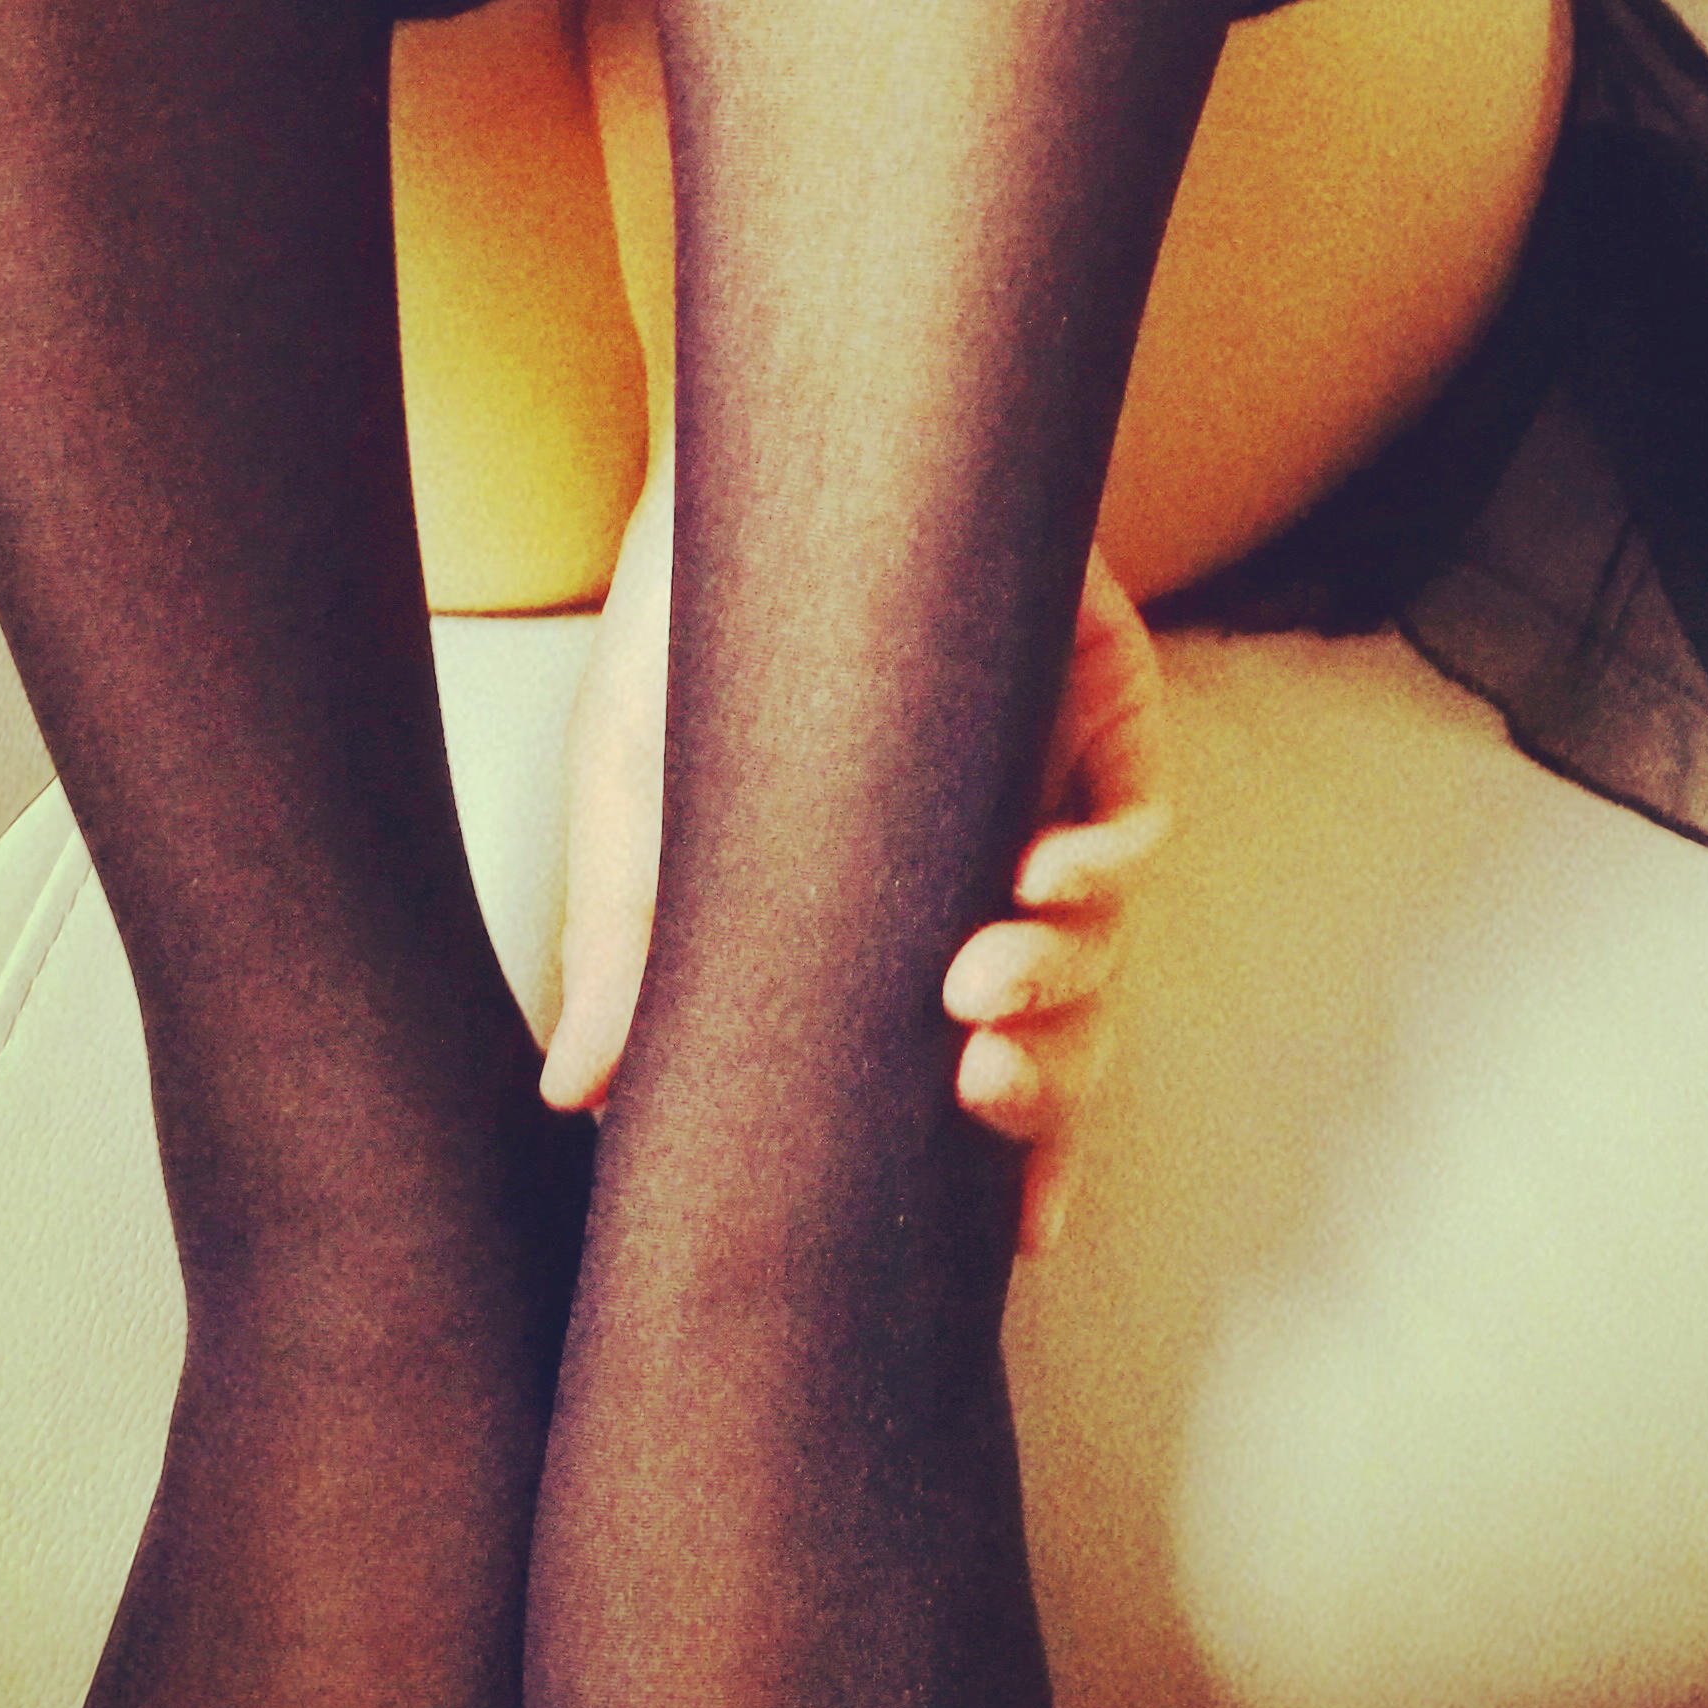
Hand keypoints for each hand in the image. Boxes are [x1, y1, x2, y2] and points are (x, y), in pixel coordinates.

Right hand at [542, 475, 1171, 1262]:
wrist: (729, 461)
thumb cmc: (683, 630)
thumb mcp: (629, 794)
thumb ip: (622, 942)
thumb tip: (573, 1099)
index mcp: (901, 908)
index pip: (990, 1056)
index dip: (1024, 1157)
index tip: (1010, 1245)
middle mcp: (990, 856)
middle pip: (1073, 1019)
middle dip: (1045, 1082)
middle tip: (969, 1088)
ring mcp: (1049, 776)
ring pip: (1110, 933)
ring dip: (1063, 981)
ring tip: (976, 989)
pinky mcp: (1094, 689)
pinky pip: (1135, 808)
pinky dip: (1103, 860)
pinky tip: (1038, 876)